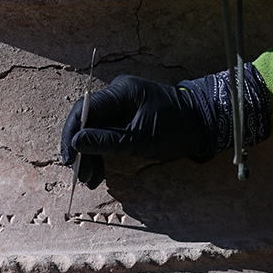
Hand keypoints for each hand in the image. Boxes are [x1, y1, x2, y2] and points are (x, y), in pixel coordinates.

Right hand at [61, 75, 207, 187]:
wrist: (203, 125)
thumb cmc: (176, 130)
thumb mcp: (140, 140)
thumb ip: (107, 142)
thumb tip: (76, 143)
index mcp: (122, 92)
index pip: (84, 109)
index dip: (72, 134)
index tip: (69, 158)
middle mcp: (117, 94)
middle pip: (87, 121)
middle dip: (81, 149)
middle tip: (80, 175)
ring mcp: (121, 105)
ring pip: (94, 130)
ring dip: (90, 155)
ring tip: (90, 179)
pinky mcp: (125, 117)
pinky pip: (106, 133)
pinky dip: (101, 153)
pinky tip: (99, 172)